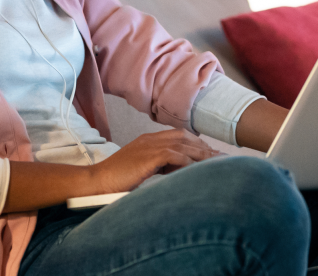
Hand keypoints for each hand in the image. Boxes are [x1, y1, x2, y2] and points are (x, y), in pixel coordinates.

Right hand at [87, 129, 219, 193]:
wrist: (98, 181)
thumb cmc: (117, 178)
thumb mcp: (141, 168)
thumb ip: (159, 165)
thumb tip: (178, 169)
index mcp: (148, 140)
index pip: (178, 135)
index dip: (196, 143)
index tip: (210, 152)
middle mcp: (150, 139)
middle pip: (184, 137)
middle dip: (203, 146)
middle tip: (219, 156)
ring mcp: (149, 146)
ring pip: (183, 144)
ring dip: (201, 153)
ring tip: (216, 162)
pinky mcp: (148, 157)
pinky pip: (174, 156)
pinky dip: (188, 161)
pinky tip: (197, 169)